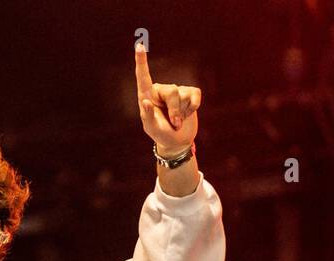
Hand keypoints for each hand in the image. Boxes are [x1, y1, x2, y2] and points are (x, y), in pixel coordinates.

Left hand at [135, 40, 199, 154]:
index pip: (143, 77)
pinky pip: (195, 96)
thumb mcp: (152, 128)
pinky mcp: (190, 93)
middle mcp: (161, 90)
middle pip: (172, 92)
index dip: (141, 61)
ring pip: (183, 95)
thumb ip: (148, 116)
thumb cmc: (161, 134)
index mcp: (147, 95)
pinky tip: (188, 113)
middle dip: (175, 111)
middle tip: (173, 123)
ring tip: (177, 121)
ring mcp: (177, 90)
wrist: (178, 141)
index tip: (139, 46)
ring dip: (182, 113)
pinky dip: (193, 108)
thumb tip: (145, 101)